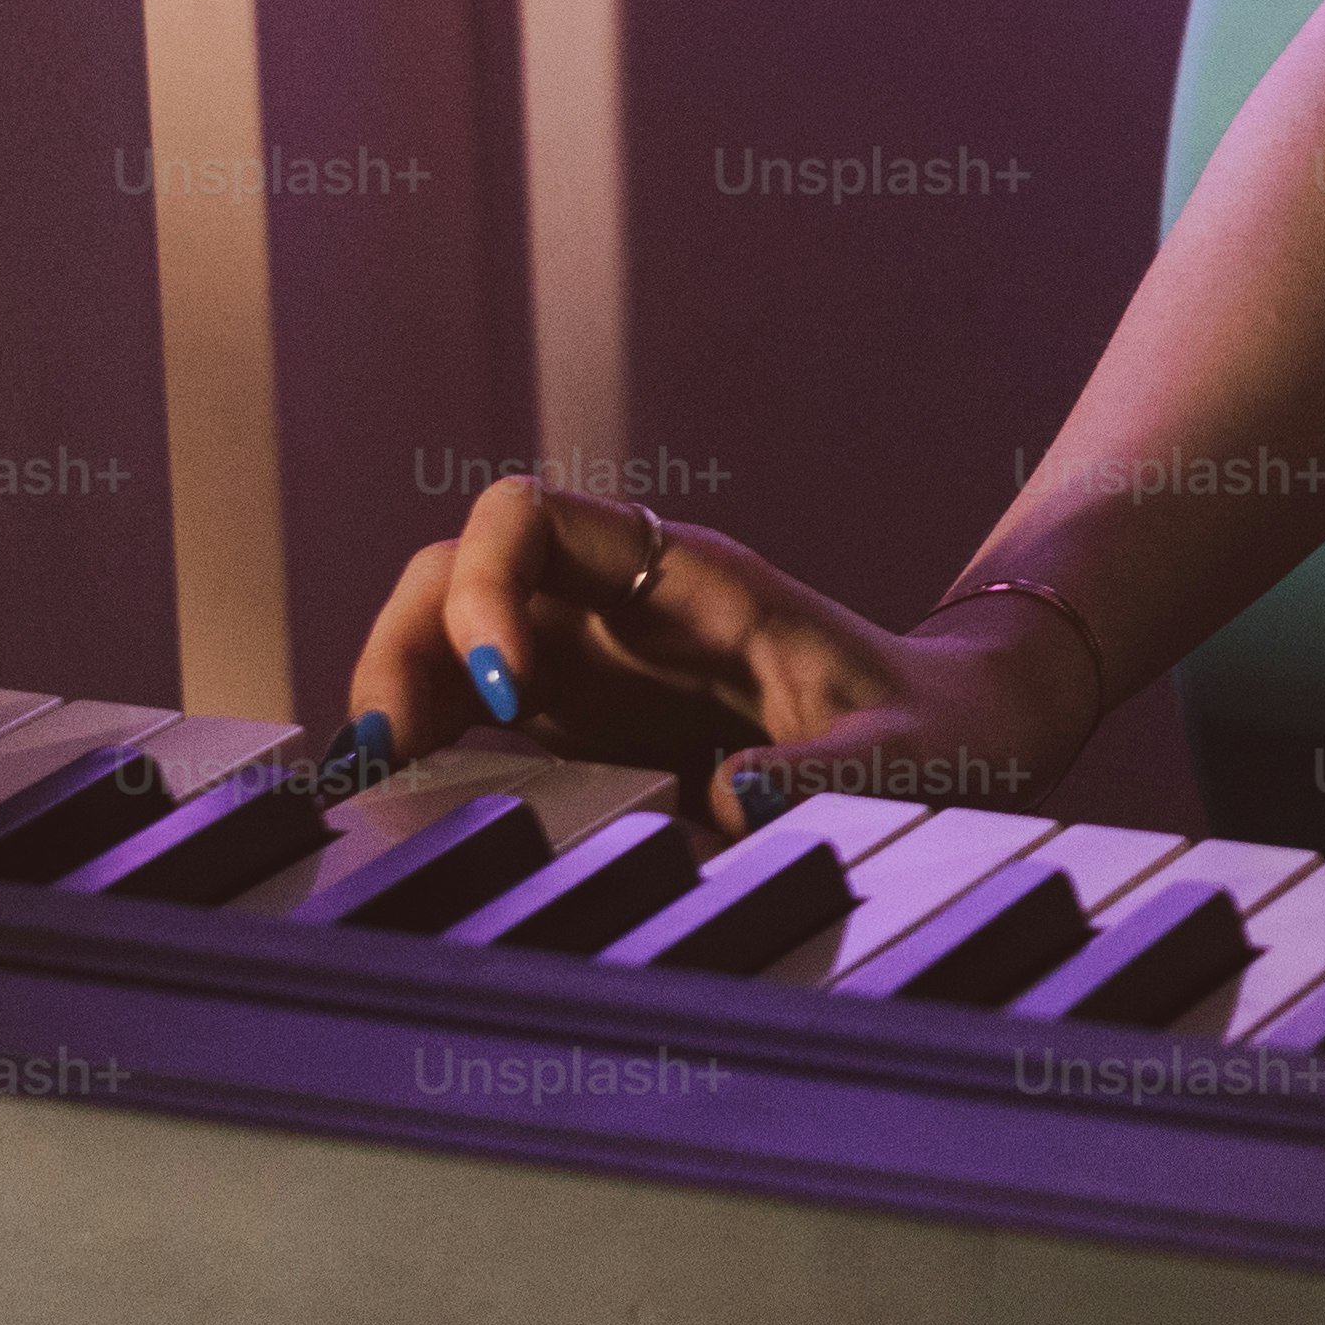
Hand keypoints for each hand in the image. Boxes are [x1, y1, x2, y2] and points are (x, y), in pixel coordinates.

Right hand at [341, 476, 1113, 835]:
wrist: (952, 742)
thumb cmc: (930, 733)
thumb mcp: (901, 756)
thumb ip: (828, 774)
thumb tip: (732, 795)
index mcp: (688, 579)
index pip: (532, 517)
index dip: (485, 588)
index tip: (498, 697)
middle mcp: (618, 601)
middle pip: (458, 569)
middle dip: (405, 647)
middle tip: (387, 761)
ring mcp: (590, 656)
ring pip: (444, 633)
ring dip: (393, 695)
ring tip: (372, 792)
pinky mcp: (578, 720)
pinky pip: (465, 705)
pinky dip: (419, 744)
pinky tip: (397, 807)